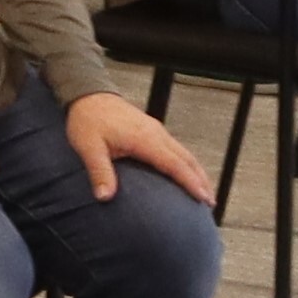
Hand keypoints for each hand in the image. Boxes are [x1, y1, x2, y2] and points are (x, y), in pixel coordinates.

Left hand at [61, 91, 216, 204]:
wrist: (87, 96)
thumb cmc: (87, 120)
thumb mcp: (88, 147)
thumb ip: (99, 171)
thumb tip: (105, 197)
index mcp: (144, 139)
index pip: (175, 164)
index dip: (190, 182)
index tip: (204, 198)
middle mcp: (156, 134)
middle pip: (187, 159)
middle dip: (201, 180)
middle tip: (210, 202)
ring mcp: (156, 130)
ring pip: (185, 153)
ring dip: (196, 172)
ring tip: (204, 192)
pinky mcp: (152, 130)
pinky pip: (176, 149)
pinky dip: (186, 164)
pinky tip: (185, 174)